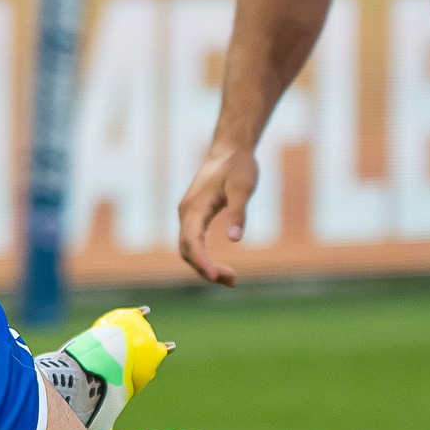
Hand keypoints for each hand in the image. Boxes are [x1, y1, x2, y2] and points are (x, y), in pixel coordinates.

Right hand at [176, 144, 259, 286]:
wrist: (229, 149)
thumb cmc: (237, 166)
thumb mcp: (243, 188)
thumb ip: (238, 213)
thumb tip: (235, 241)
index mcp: (194, 207)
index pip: (192, 242)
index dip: (202, 261)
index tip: (216, 276)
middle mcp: (186, 213)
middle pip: (187, 251)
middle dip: (205, 269)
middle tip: (233, 281)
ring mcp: (188, 215)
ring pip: (189, 249)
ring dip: (205, 267)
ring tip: (231, 279)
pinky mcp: (194, 216)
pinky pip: (194, 243)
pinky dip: (205, 258)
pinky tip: (220, 267)